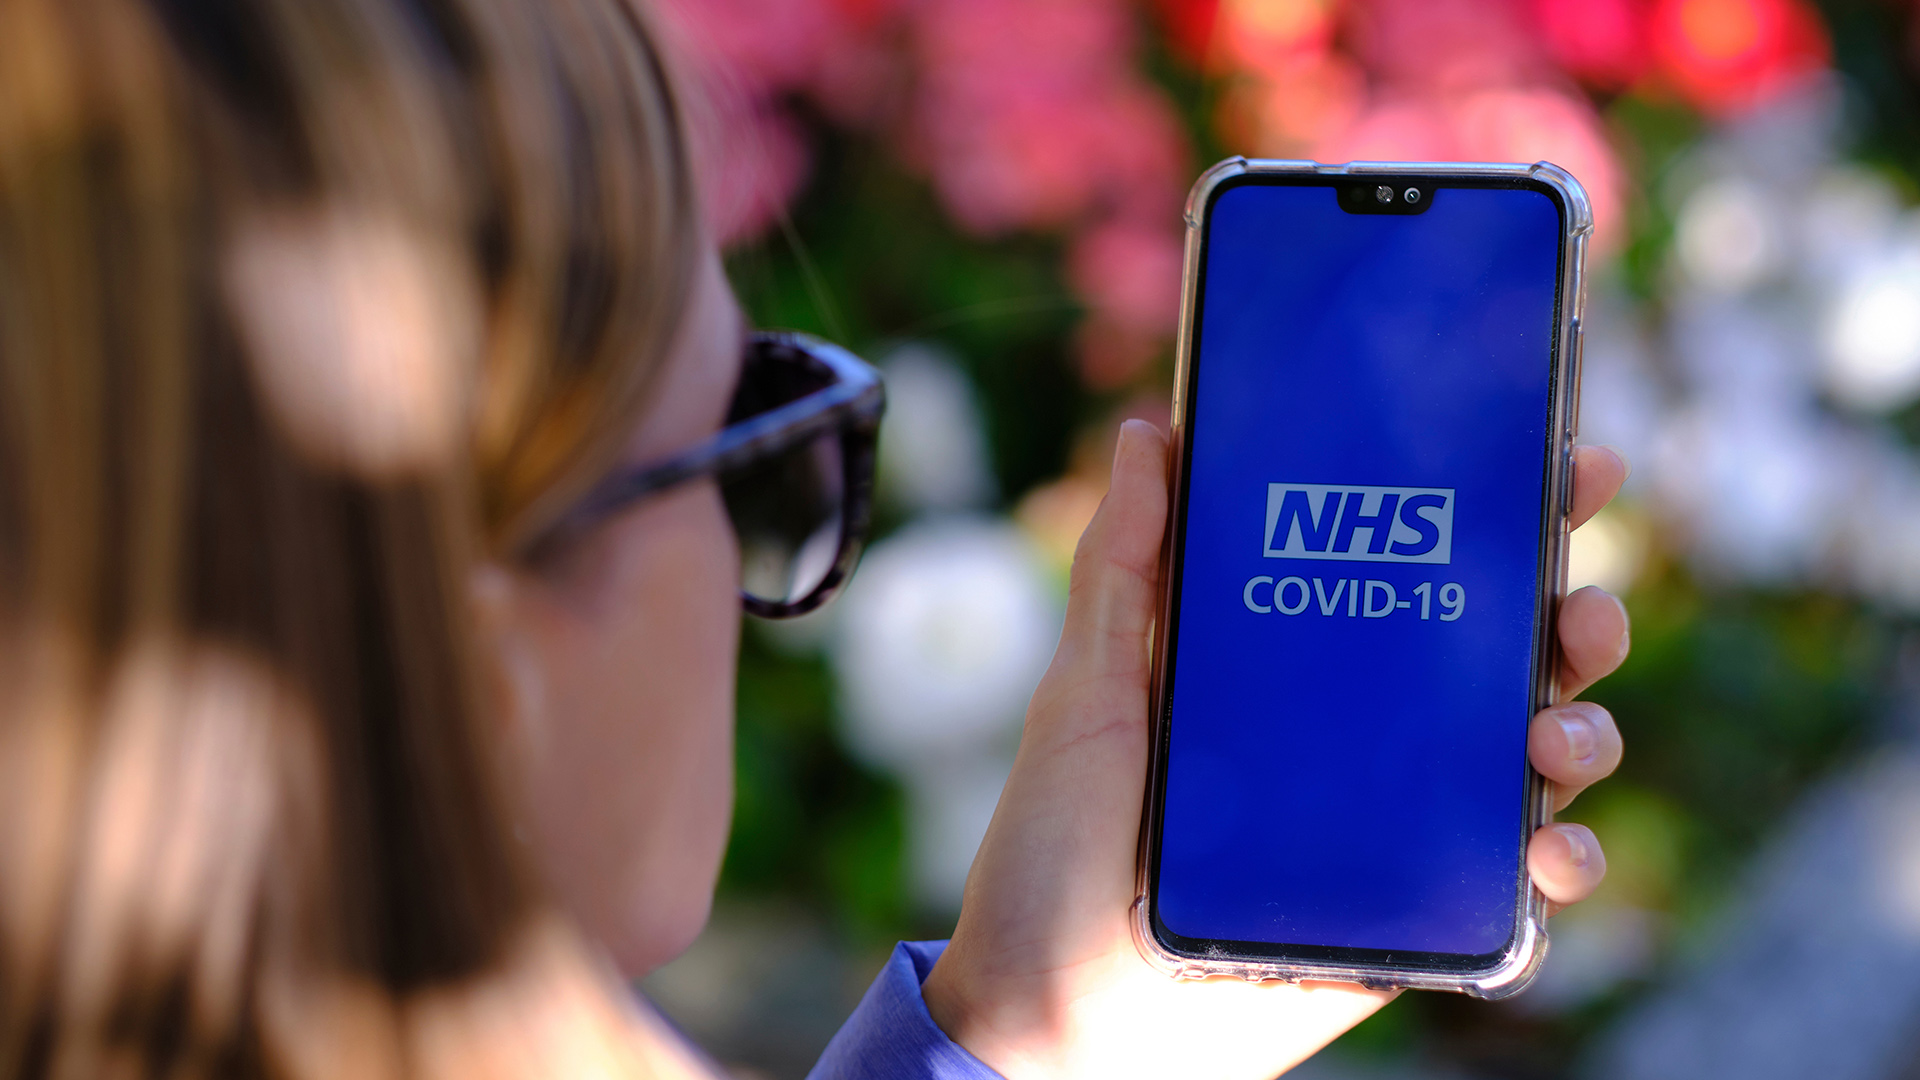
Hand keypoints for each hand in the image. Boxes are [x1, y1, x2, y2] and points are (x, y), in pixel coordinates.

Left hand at [922, 423, 1630, 1079]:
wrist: (1050, 1014)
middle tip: (1578, 606)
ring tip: (1550, 736)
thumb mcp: (1088, 692)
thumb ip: (1122, 567)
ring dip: (1583, 733)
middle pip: (1506, 659)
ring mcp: (1396, 833)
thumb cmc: (1054, 850)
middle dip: (1574, 616)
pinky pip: (1520, 896)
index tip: (1568, 459)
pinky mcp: (1409, 925)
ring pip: (1536, 766)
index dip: (1506, 515)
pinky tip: (1550, 853)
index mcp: (1304, 669)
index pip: (1422, 572)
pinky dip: (1561, 869)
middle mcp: (1365, 741)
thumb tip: (1148, 432)